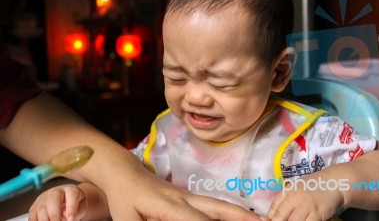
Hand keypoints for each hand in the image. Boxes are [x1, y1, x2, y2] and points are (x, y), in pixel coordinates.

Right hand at [28, 184, 87, 220]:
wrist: (66, 200)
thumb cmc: (76, 204)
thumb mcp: (82, 206)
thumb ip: (78, 210)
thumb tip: (65, 214)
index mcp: (70, 190)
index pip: (72, 194)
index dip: (71, 208)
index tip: (71, 219)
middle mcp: (56, 191)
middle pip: (52, 198)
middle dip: (54, 214)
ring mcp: (44, 198)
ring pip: (41, 208)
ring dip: (44, 220)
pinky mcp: (35, 206)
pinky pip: (32, 214)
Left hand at [105, 168, 263, 220]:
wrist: (126, 174)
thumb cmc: (124, 199)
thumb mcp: (127, 220)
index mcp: (170, 205)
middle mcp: (186, 198)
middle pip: (219, 209)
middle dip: (242, 220)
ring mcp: (190, 196)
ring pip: (221, 205)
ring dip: (242, 215)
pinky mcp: (190, 197)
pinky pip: (214, 206)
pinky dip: (231, 212)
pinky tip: (242, 219)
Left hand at [266, 176, 343, 220]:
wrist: (335, 183)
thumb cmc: (314, 186)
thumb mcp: (296, 187)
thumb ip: (285, 199)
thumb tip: (272, 214)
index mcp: (288, 191)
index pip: (274, 207)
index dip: (269, 218)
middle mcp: (294, 197)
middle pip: (279, 216)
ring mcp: (306, 206)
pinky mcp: (317, 214)